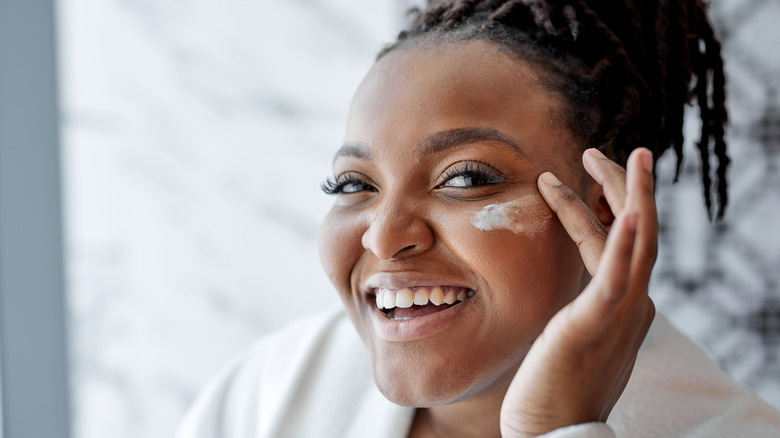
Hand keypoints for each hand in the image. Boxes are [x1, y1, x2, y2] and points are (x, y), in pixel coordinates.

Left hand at [499, 147, 657, 436]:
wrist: (554, 433)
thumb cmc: (555, 390)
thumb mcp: (571, 338)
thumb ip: (577, 310)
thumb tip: (568, 293)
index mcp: (620, 306)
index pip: (620, 243)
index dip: (608, 206)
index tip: (594, 178)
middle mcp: (629, 305)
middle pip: (636, 231)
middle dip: (622, 187)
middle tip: (602, 151)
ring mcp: (619, 314)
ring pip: (635, 241)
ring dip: (628, 194)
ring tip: (610, 155)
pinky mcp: (596, 324)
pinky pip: (616, 277)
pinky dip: (626, 241)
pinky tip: (627, 211)